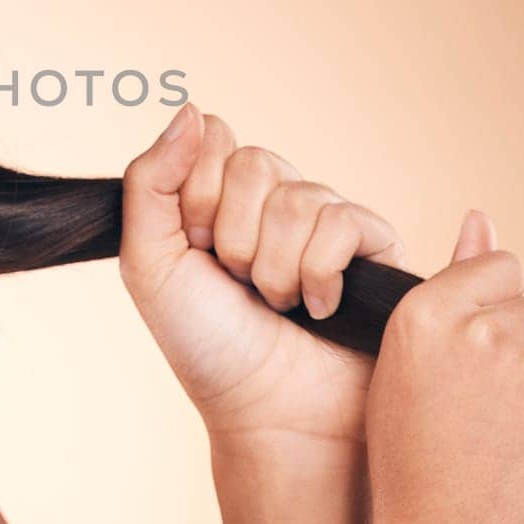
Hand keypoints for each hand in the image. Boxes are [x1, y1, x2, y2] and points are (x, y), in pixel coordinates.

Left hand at [119, 102, 408, 441]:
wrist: (266, 413)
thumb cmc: (207, 346)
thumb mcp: (150, 262)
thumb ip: (151, 180)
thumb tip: (193, 109)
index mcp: (223, 196)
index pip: (214, 139)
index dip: (198, 199)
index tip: (196, 250)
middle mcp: (276, 200)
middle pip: (254, 162)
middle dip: (234, 237)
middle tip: (237, 283)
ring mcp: (326, 221)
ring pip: (297, 197)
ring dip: (274, 267)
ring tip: (277, 305)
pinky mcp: (374, 246)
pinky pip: (342, 222)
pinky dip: (318, 275)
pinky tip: (318, 308)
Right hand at [362, 209, 523, 523]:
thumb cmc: (417, 470)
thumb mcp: (410, 368)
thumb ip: (453, 290)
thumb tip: (481, 215)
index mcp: (424, 313)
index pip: (500, 269)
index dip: (499, 318)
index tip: (480, 367)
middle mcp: (480, 332)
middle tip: (497, 422)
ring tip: (520, 452)